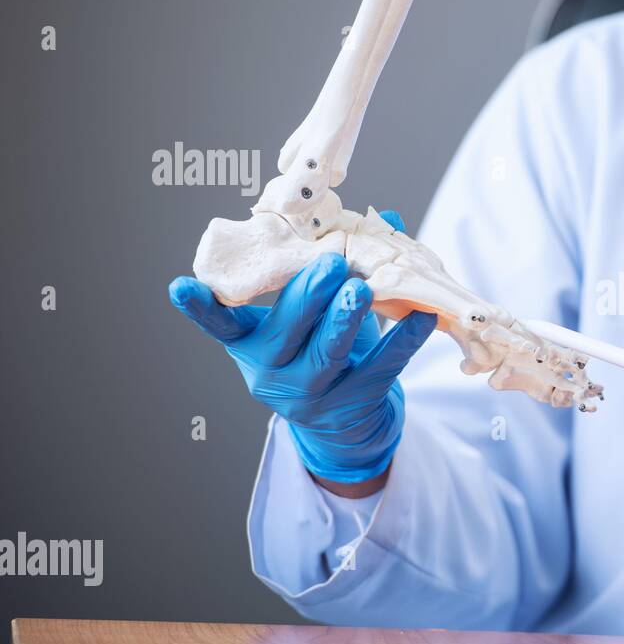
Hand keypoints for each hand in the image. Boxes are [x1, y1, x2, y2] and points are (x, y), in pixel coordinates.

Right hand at [169, 210, 437, 483]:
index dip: (199, 307)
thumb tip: (382, 220)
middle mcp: (270, 372)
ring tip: (362, 290)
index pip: (219, 324)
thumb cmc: (320, 351)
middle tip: (330, 263)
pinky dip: (401, 342)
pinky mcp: (351, 405)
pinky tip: (422, 318)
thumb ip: (333, 269)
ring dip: (344, 319)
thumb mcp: (311, 317)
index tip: (181, 286)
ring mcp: (309, 394)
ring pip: (326, 353)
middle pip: (283, 333)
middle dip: (306, 296)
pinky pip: (379, 370)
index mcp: (250, 343)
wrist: (346, 423)